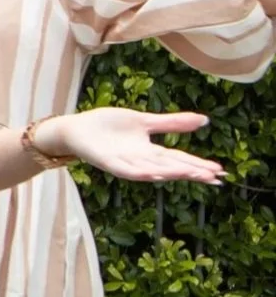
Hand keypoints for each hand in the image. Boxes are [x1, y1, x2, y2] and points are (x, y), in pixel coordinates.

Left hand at [44, 109, 222, 183]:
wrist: (77, 128)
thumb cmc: (109, 125)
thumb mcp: (144, 121)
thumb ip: (172, 123)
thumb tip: (205, 119)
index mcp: (150, 151)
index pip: (179, 159)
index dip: (198, 164)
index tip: (220, 170)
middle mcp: (140, 160)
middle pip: (170, 167)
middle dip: (191, 172)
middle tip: (214, 177)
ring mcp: (124, 162)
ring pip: (151, 170)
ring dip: (171, 173)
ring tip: (191, 173)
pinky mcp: (107, 162)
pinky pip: (125, 170)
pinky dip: (139, 172)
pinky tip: (152, 174)